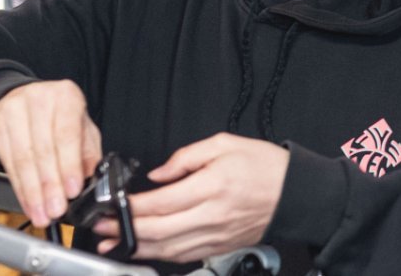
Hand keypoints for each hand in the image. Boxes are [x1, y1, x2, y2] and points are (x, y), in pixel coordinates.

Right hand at [0, 79, 102, 227]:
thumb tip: (90, 179)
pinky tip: (29, 204)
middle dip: (51, 186)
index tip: (72, 190)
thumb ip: (88, 152)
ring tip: (43, 213)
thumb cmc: (58, 116)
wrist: (22, 100)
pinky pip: (9, 165)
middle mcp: (37, 100)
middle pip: (43, 150)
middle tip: (57, 209)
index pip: (66, 134)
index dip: (69, 165)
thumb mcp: (82, 127)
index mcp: (65, 96)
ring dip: (34, 193)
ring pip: (23, 160)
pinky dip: (21, 190)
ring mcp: (12, 112)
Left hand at [93, 133, 288, 262]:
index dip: (130, 208)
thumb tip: (158, 175)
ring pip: (168, 248)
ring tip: (114, 244)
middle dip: (124, 230)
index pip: (161, 202)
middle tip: (102, 228)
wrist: (297, 194)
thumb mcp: (225, 144)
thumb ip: (186, 157)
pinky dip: (160, 255)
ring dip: (137, 248)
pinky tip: (145, 251)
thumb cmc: (266, 167)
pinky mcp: (221, 246)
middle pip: (159, 230)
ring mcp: (217, 235)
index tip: (111, 207)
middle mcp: (213, 215)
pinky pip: (185, 255)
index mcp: (213, 186)